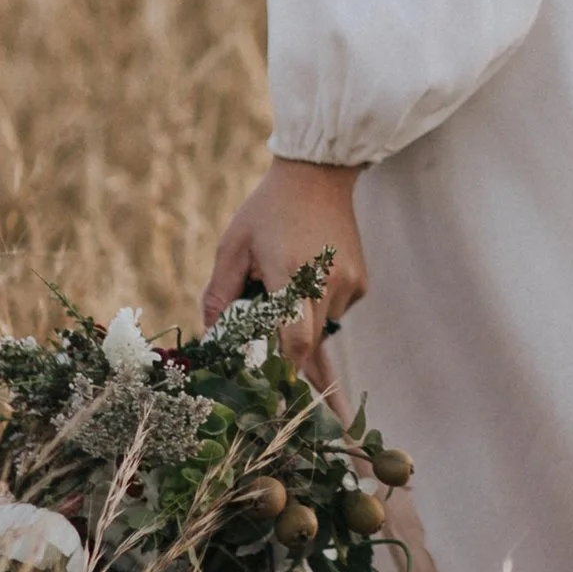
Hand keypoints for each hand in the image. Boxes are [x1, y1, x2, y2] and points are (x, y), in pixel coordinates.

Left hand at [202, 157, 365, 392]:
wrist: (318, 175)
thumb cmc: (267, 211)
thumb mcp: (234, 246)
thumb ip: (221, 294)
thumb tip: (211, 339)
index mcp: (290, 274)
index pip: (294, 339)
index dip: (284, 370)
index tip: (276, 397)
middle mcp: (325, 283)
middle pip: (308, 344)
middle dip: (290, 358)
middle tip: (283, 373)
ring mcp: (349, 284)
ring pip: (322, 331)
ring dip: (303, 326)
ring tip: (290, 288)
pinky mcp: (361, 283)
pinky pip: (336, 313)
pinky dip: (319, 309)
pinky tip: (310, 278)